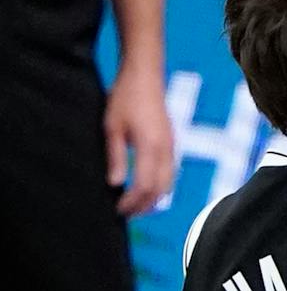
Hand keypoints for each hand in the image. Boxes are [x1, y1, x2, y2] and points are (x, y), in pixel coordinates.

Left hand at [106, 61, 173, 216]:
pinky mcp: (171, 142)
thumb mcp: (112, 128)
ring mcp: (171, 145)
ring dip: (153, 197)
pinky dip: (160, 186)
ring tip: (136, 206)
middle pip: (161, 188)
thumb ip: (116, 157)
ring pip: (169, 181)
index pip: (145, 184)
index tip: (118, 210)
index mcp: (151, 145)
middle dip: (144, 205)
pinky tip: (147, 188)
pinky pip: (170, 171)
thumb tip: (116, 184)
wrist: (145, 75)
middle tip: (126, 215)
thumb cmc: (125, 98)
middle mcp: (166, 148)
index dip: (132, 201)